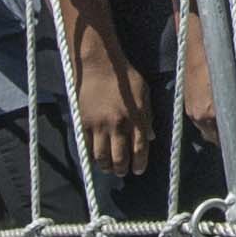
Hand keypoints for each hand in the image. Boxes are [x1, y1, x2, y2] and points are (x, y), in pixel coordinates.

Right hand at [71, 38, 155, 179]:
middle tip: (122, 172)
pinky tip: (95, 158)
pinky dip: (91, 156)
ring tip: (109, 168)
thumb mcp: (144, 93)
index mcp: (136, 117)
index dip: (139, 163)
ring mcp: (100, 125)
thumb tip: (151, 137)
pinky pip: (87, 146)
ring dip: (106, 167)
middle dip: (122, 169)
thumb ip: (148, 116)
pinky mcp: (84, 122)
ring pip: (102, 156)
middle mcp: (118, 124)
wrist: (99, 64)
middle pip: (120, 157)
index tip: (138, 170)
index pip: (139, 149)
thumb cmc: (125, 76)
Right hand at [179, 19, 222, 147]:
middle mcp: (198, 115)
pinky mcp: (187, 105)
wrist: (194, 49)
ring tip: (226, 123)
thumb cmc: (217, 63)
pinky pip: (199, 121)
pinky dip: (207, 121)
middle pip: (212, 137)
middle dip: (224, 137)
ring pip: (205, 131)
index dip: (235, 137)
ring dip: (215, 130)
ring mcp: (190, 111)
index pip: (223, 136)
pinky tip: (215, 113)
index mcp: (209, 112)